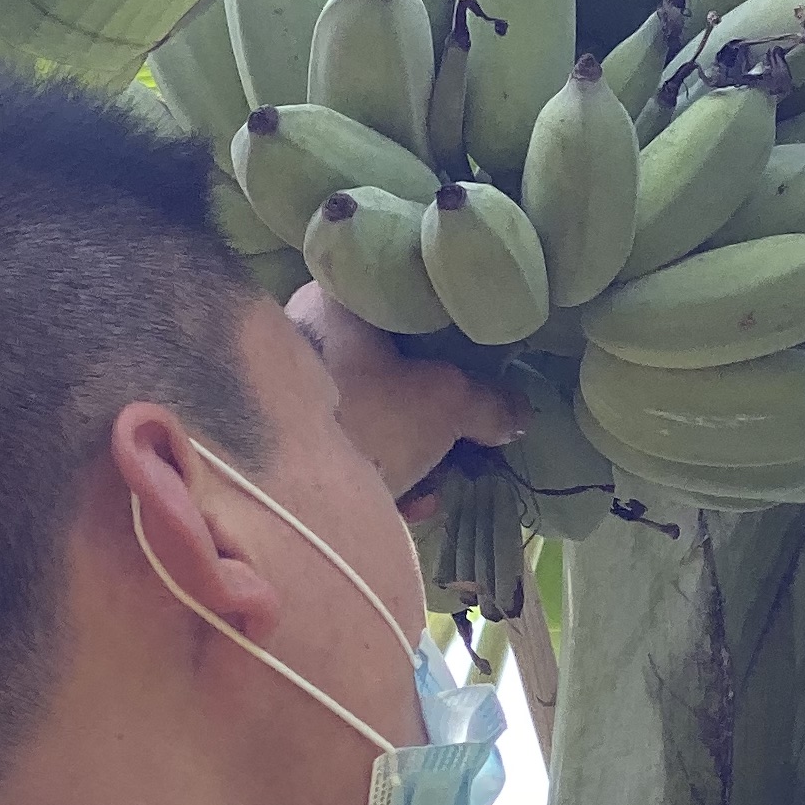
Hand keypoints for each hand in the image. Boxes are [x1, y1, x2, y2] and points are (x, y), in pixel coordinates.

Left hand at [288, 283, 523, 509]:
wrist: (289, 493)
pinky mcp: (284, 439)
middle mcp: (302, 332)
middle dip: (432, 418)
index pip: (406, 308)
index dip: (449, 344)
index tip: (474, 378)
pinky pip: (347, 444)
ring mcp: (286, 388)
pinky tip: (408, 504)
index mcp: (335, 300)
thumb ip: (489, 402)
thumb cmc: (368, 417)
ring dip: (411, 455)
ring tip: (434, 488)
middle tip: (462, 445)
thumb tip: (520, 413)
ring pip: (371, 412)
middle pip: (391, 367)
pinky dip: (378, 472)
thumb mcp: (446, 403)